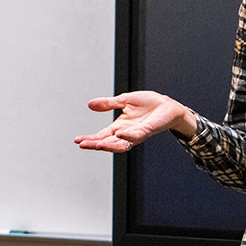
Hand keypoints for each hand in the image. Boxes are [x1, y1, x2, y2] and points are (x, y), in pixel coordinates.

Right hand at [74, 91, 194, 152]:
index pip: (102, 136)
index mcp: (120, 127)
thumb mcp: (124, 100)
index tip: (77, 140)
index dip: (90, 139)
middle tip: (82, 145)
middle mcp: (126, 133)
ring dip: (108, 145)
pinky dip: (127, 136)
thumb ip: (108, 104)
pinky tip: (119, 134)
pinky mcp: (147, 130)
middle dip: (95, 145)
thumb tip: (89, 105)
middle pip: (108, 143)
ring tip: (97, 144)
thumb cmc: (149, 104)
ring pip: (120, 144)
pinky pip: (136, 136)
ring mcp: (137, 134)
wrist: (168, 106)